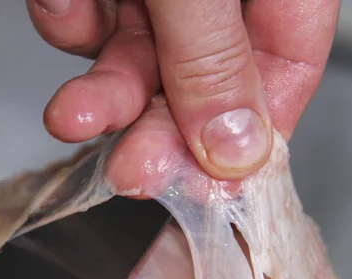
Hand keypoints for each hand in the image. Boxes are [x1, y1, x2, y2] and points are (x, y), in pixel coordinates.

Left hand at [26, 0, 339, 184]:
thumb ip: (212, 55)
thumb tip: (235, 149)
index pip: (288, 66)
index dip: (250, 135)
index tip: (211, 186)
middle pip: (203, 76)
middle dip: (159, 127)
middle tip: (132, 169)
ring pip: (139, 55)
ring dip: (103, 91)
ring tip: (73, 114)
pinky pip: (91, 14)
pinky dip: (69, 19)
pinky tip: (63, 3)